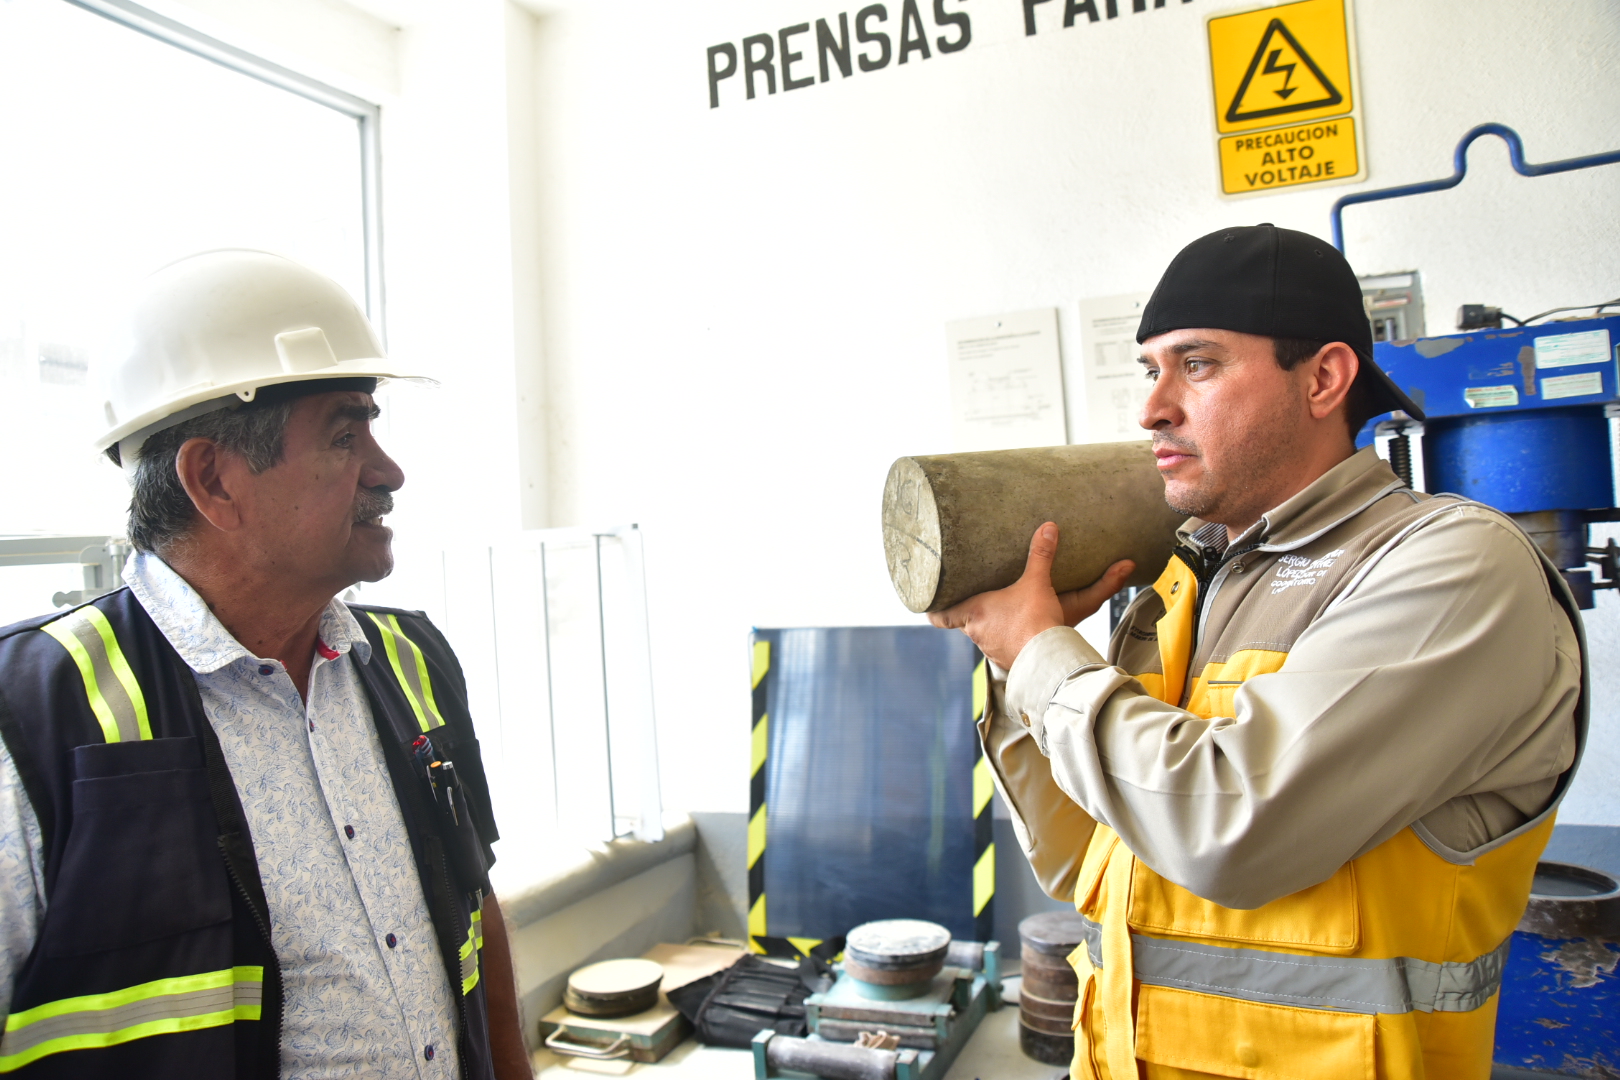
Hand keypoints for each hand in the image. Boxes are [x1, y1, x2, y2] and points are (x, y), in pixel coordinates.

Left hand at [928, 522, 1134, 669]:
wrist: (1048, 658)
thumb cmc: (1034, 620)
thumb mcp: (1037, 583)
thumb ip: (1040, 555)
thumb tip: (1048, 527)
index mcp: (974, 613)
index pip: (941, 616)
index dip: (934, 611)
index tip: (928, 607)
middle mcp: (977, 633)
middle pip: (965, 622)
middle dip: (970, 612)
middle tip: (975, 599)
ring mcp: (992, 650)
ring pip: (985, 635)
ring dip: (991, 626)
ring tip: (1002, 615)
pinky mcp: (1009, 661)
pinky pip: (1003, 648)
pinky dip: (1008, 640)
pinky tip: (1020, 633)